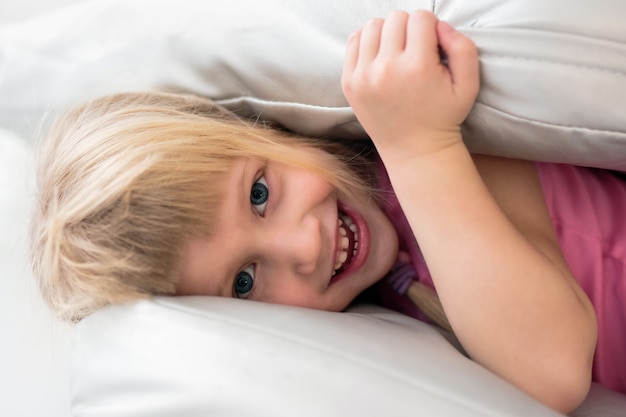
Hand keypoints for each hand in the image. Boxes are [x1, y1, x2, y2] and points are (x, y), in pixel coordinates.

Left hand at [342, 11, 478, 159]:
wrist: (413, 149)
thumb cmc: (443, 116)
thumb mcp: (469, 85)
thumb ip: (463, 47)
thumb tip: (440, 25)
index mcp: (418, 67)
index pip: (421, 17)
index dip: (431, 27)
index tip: (432, 47)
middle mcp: (386, 69)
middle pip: (395, 18)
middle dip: (409, 27)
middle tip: (415, 50)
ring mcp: (363, 76)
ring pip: (372, 26)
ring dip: (387, 32)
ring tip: (397, 51)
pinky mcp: (349, 82)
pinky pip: (354, 42)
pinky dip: (368, 42)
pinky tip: (380, 56)